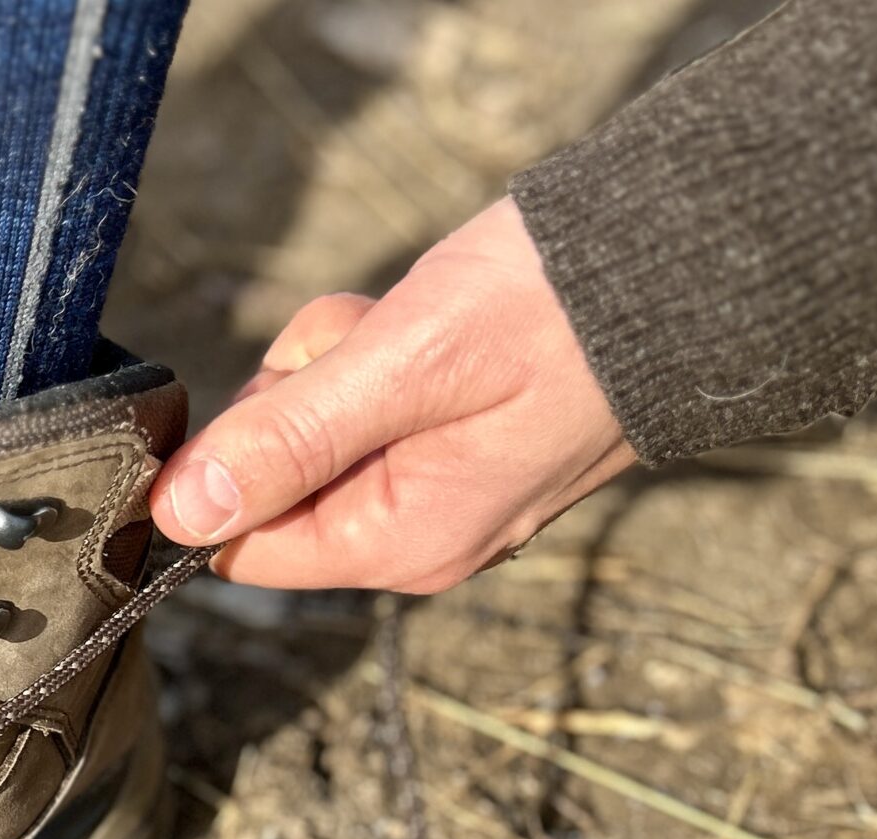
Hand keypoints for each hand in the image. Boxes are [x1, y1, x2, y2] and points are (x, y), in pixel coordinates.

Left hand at [153, 197, 634, 594]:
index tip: (283, 390)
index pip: (240, 544)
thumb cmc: (557, 309)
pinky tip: (442, 320)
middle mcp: (416, 537)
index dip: (227, 468)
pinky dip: (377, 350)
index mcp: (401, 542)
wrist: (696, 256)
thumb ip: (288, 441)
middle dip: (295, 395)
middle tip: (373, 342)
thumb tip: (180, 512)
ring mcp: (439, 491)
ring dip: (337, 359)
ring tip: (421, 325)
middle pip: (272, 481)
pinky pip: (366, 402)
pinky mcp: (453, 441)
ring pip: (313, 426)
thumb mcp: (405, 365)